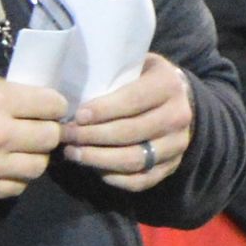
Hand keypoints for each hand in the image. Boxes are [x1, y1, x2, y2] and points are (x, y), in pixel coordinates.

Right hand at [0, 68, 64, 201]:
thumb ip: (1, 90)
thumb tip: (28, 100)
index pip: (52, 105)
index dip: (54, 104)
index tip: (47, 107)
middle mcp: (0, 135)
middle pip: (51, 138)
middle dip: (49, 130)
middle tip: (37, 128)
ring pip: (38, 166)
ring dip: (35, 156)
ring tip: (21, 149)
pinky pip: (16, 187)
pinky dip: (16, 177)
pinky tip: (5, 166)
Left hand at [59, 48, 191, 191]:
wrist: (179, 98)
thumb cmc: (144, 78)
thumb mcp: (135, 65)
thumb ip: (112, 74)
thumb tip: (71, 93)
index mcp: (169, 85)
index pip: (133, 100)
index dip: (103, 110)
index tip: (77, 116)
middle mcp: (179, 116)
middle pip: (130, 133)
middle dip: (93, 136)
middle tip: (67, 135)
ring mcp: (177, 145)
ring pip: (134, 160)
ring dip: (98, 159)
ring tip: (72, 152)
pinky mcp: (172, 166)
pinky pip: (140, 180)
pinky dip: (114, 177)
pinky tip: (93, 168)